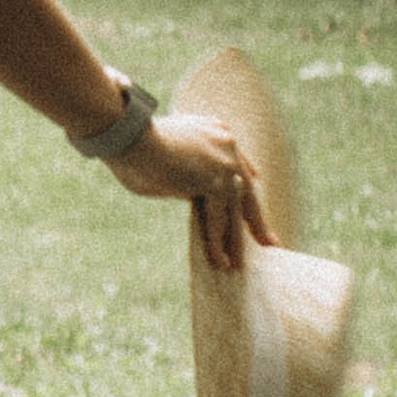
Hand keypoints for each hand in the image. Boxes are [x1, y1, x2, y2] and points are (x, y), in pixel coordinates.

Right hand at [103, 110, 273, 269]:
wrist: (129, 135)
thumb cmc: (131, 146)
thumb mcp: (163, 154)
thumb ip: (181, 174)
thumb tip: (184, 191)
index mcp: (215, 131)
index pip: (236, 160)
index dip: (246, 175)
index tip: (257, 182)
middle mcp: (226, 145)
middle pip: (244, 189)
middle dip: (254, 218)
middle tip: (267, 239)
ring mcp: (224, 164)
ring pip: (233, 209)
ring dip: (234, 240)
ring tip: (236, 264)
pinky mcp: (215, 183)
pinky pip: (217, 219)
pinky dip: (216, 242)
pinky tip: (219, 262)